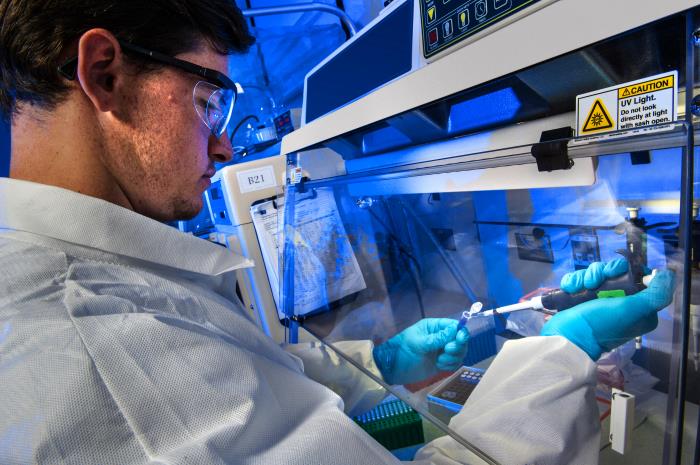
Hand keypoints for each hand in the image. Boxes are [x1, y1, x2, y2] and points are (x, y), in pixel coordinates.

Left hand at [373, 318, 468, 384]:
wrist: (393, 370)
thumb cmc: (402, 351)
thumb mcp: (418, 343)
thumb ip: (437, 338)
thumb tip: (455, 329)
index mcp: (433, 327)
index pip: (453, 326)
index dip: (460, 332)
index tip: (459, 339)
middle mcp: (440, 337)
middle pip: (460, 339)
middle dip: (457, 346)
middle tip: (446, 351)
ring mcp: (441, 350)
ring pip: (459, 352)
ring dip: (453, 357)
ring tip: (439, 361)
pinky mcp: (442, 363)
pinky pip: (455, 363)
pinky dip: (450, 365)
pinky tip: (439, 366)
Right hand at [541, 259, 674, 359]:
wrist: (568, 337)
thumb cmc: (600, 324)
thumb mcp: (632, 310)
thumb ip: (655, 295)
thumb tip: (666, 275)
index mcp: (639, 308)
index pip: (637, 277)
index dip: (625, 270)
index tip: (615, 273)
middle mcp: (621, 304)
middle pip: (614, 273)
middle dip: (601, 273)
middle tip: (593, 283)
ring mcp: (601, 301)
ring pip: (596, 275)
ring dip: (585, 276)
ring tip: (579, 287)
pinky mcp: (583, 300)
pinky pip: (581, 280)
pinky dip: (574, 281)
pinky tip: (570, 288)